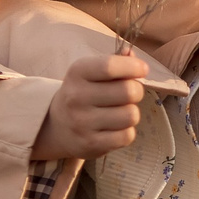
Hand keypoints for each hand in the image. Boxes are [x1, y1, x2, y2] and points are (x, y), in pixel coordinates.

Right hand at [31, 51, 146, 160]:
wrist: (56, 125)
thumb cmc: (83, 92)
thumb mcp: (91, 71)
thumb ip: (114, 61)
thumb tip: (131, 54)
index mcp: (78, 73)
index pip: (110, 66)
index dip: (134, 67)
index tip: (142, 69)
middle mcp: (76, 97)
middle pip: (129, 91)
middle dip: (136, 91)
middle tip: (129, 94)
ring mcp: (82, 123)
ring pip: (131, 115)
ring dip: (131, 112)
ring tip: (119, 112)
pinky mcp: (90, 144)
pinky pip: (127, 136)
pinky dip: (127, 131)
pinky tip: (115, 128)